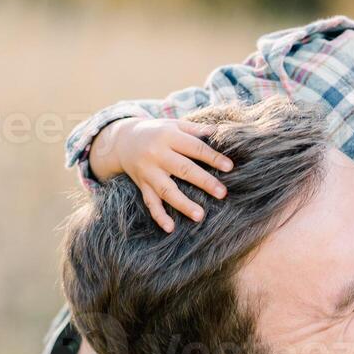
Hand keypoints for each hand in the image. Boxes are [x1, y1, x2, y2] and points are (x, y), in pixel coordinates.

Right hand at [89, 117, 233, 230]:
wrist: (123, 140)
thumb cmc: (157, 132)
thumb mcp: (173, 125)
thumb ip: (194, 129)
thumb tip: (217, 131)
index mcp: (168, 137)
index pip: (194, 148)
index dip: (212, 157)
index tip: (229, 167)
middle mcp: (157, 155)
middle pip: (183, 169)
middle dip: (203, 182)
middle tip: (222, 193)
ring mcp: (149, 172)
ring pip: (167, 190)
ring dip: (183, 204)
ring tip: (200, 216)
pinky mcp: (142, 186)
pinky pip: (150, 203)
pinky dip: (159, 216)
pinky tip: (170, 228)